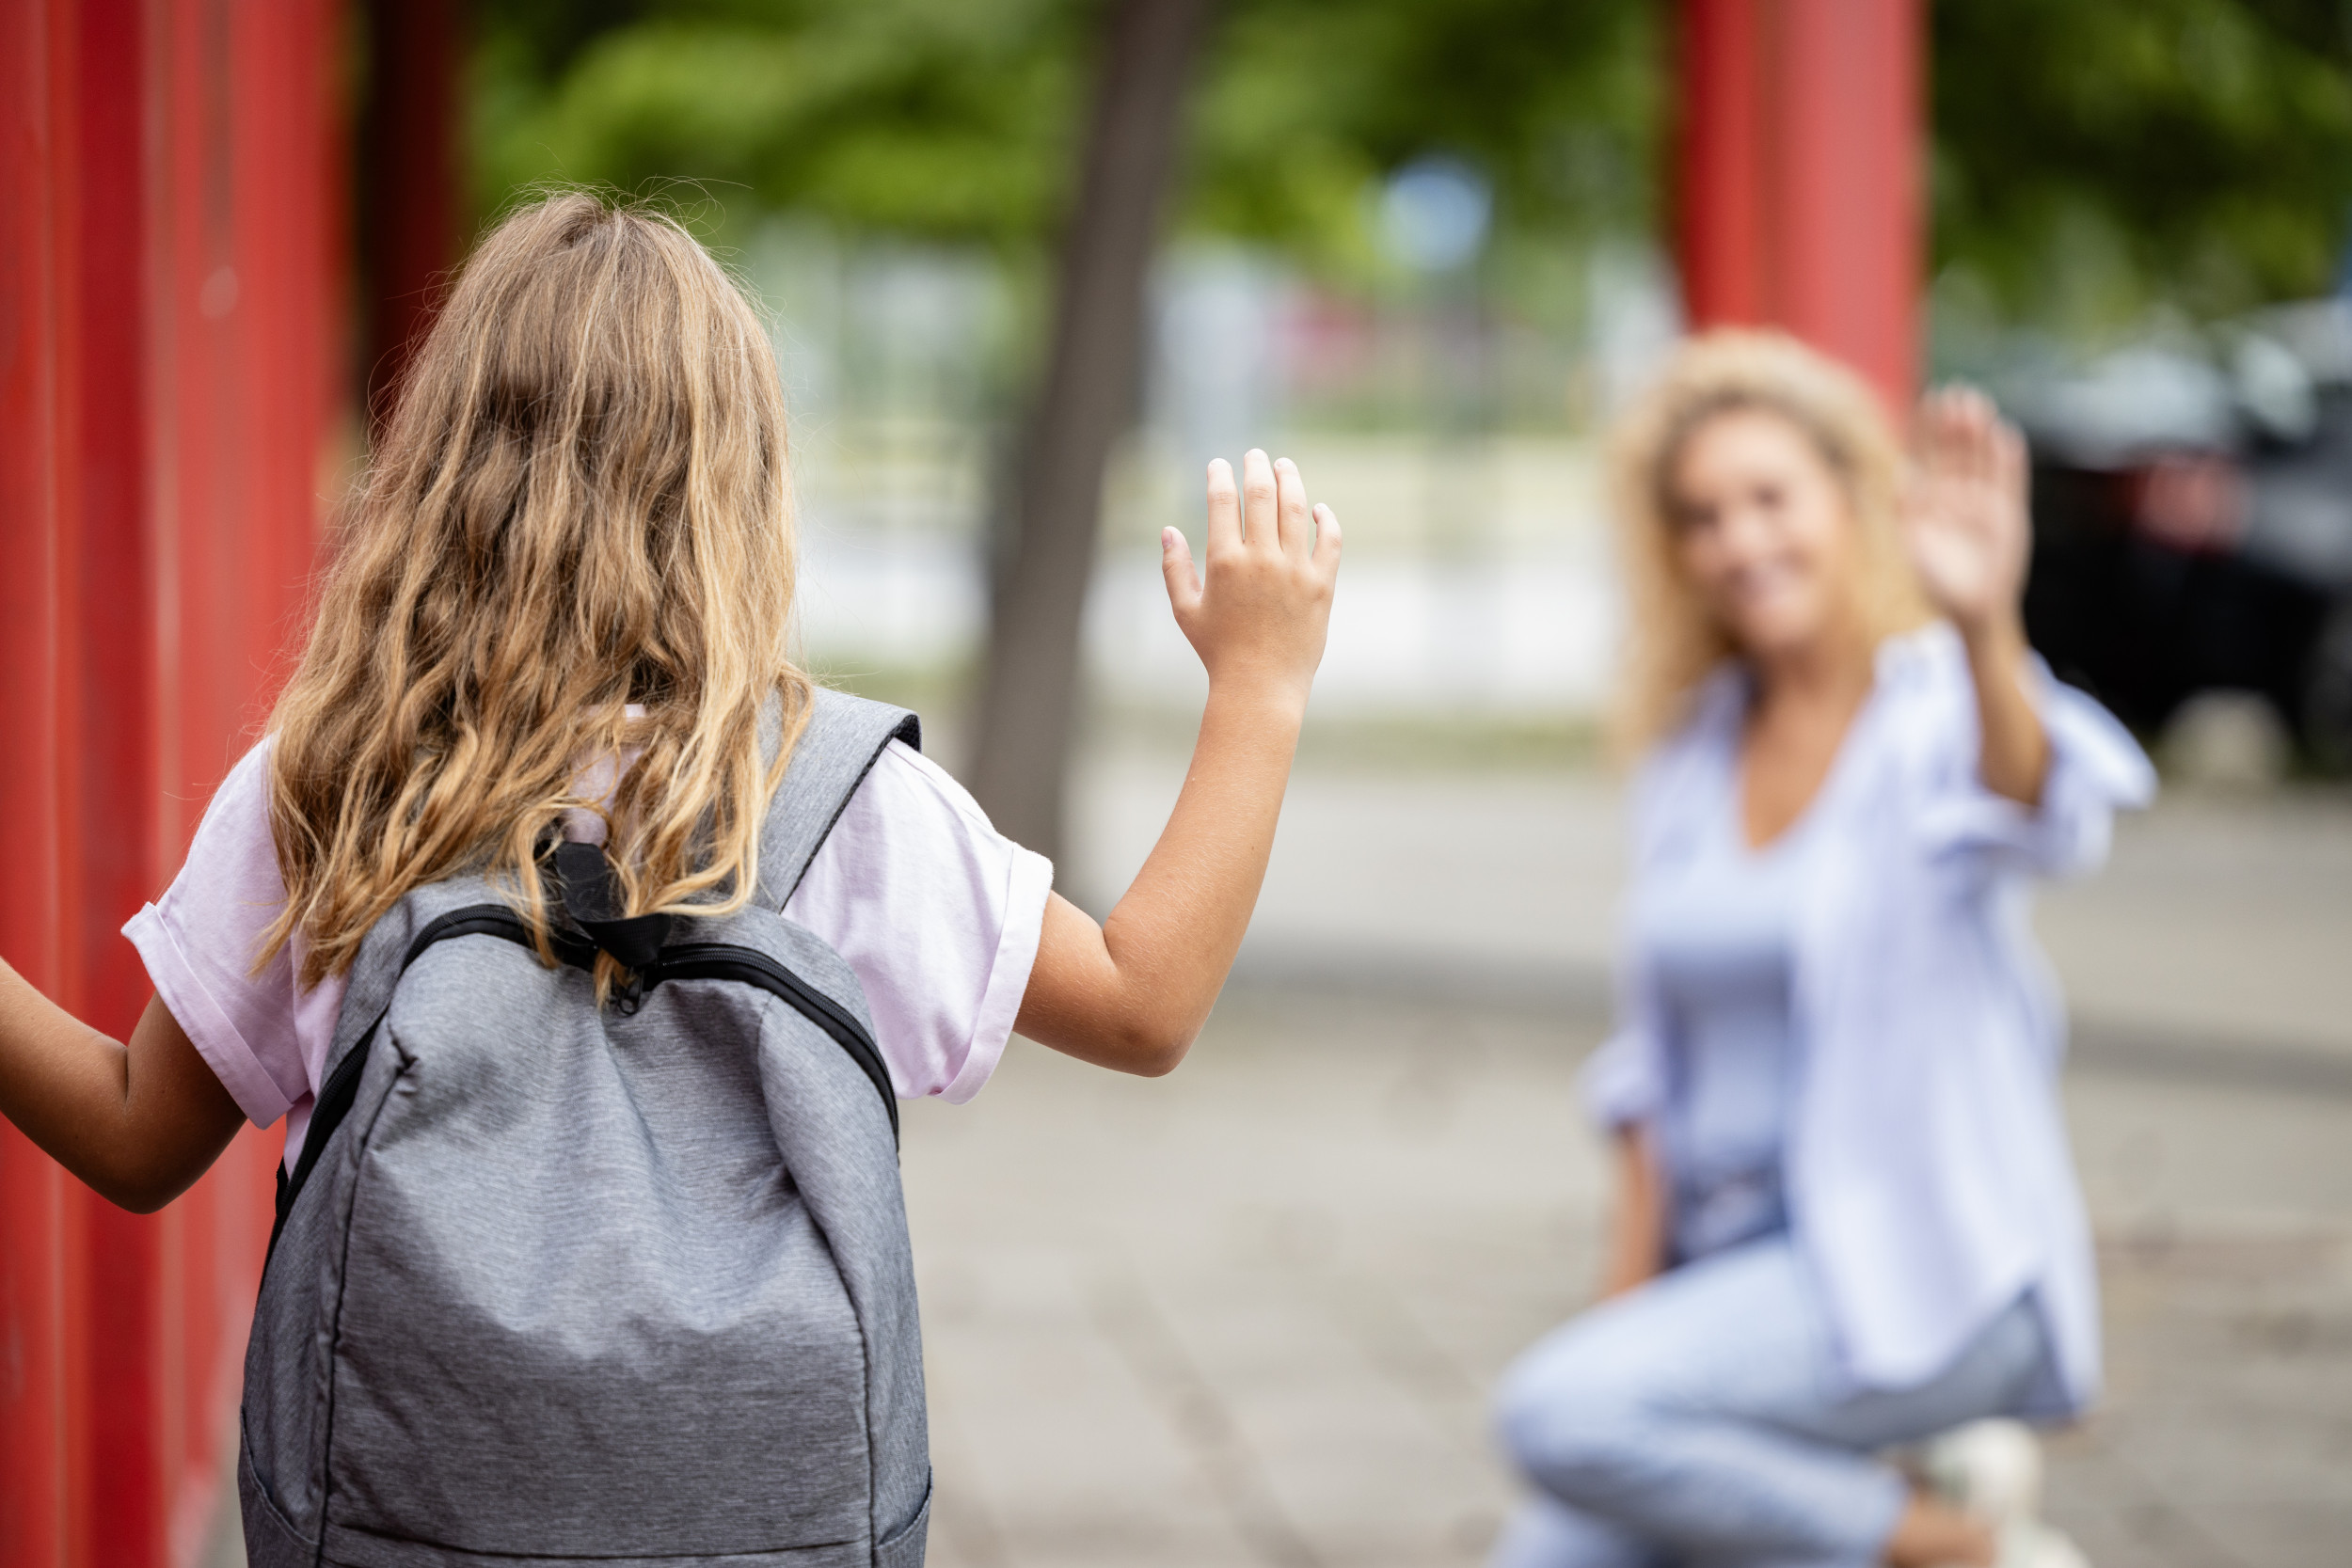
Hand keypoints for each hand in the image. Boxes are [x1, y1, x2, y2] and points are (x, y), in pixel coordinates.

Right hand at [1162, 449, 1341, 707]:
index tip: (1220, 465)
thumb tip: (1169, 529)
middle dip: (1256, 467)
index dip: (1221, 476)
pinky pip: (1329, 539)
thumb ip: (1174, 567)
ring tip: (1284, 467)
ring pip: (1297, 508)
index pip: (1223, 501)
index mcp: (1224, 562)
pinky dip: (1325, 518)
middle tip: (1255, 456)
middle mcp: (1261, 559)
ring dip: (1290, 480)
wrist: (1260, 687)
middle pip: (1262, 494)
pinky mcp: (1322, 584)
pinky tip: (1318, 509)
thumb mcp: (1186, 610)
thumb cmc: (1218, 651)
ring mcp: (1295, 570)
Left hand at [1903, 386, 2030, 637]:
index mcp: (1928, 500)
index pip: (1927, 456)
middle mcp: (1955, 495)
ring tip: (1979, 407)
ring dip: (1980, 435)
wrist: (1972, 608)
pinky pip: (2009, 481)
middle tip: (1956, 393)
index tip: (1928, 400)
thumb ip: (1908, 511)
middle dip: (1955, 425)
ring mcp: (1982, 502)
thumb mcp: (1915, 545)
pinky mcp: (2008, 513)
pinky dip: (2009, 461)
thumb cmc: (1936, 582)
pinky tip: (2007, 436)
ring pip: (1981, 460)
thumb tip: (1900, 476)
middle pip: (1955, 452)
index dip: (1927, 430)